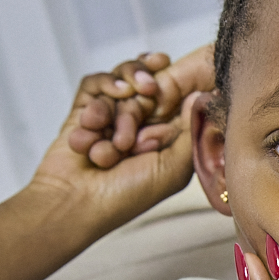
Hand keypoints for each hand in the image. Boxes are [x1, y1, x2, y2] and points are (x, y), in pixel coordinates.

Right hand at [33, 45, 214, 235]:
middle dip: (137, 109)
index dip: (173, 83)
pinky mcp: (84, 111)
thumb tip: (203, 94)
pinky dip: (95, 102)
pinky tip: (92, 123)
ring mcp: (112, 116)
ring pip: (121, 82)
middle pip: (147, 84)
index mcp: (165, 136)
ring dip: (114, 111)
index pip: (175, 94)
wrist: (75, 204)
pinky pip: (94, 84)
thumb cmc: (125, 196)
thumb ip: (191, 130)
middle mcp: (141, 124)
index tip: (167, 75)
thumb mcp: (173, 168)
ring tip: (108, 144)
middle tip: (127, 142)